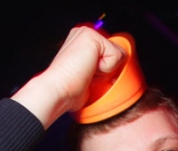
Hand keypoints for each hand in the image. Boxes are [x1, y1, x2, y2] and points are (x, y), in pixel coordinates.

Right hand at [12, 26, 127, 126]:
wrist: (59, 90)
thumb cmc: (71, 89)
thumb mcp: (93, 78)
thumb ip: (103, 71)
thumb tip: (116, 78)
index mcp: (83, 44)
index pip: (113, 56)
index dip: (109, 72)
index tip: (91, 77)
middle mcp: (84, 35)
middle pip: (118, 55)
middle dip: (109, 71)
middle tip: (89, 75)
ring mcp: (87, 33)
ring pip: (119, 55)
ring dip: (107, 71)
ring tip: (88, 73)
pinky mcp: (92, 36)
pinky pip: (117, 56)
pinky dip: (107, 69)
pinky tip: (89, 69)